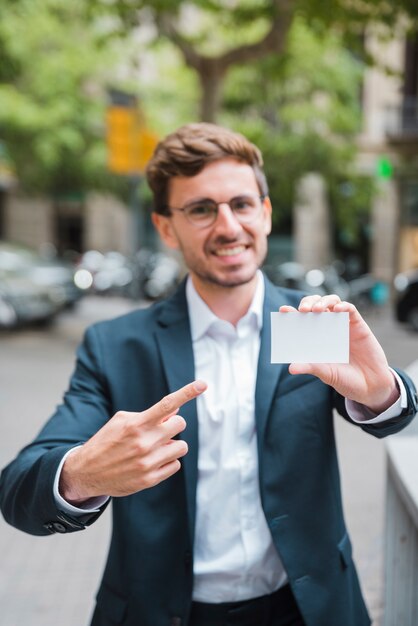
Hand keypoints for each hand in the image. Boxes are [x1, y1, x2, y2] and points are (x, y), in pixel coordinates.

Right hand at [59, 380, 206, 502]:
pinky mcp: (150, 479)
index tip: (203, 384)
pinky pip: (175, 465)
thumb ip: (148, 415)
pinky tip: (153, 461)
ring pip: (181, 446)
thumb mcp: (121, 421)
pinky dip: (168, 461)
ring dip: (172, 445)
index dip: (187, 393)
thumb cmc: (106, 441)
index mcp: (136, 424)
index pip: (167, 404)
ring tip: (156, 447)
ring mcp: (148, 462)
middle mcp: (144, 442)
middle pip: (179, 425)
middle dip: (172, 425)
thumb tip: (175, 411)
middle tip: (160, 430)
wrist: (87, 472)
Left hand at [279, 295, 398, 412]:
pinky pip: (350, 309)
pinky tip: (338, 309)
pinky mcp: (358, 325)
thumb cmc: (345, 379)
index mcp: (316, 337)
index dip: (292, 313)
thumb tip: (291, 368)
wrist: (370, 387)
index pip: (301, 319)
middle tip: (303, 311)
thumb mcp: (325, 374)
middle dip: (308, 302)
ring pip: (332, 302)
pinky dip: (343, 306)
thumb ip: (310, 367)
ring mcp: (343, 325)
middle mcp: (328, 328)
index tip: (283, 310)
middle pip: (315, 305)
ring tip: (317, 309)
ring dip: (323, 301)